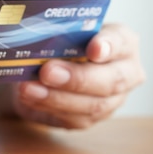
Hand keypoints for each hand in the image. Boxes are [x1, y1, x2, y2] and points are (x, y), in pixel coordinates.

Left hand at [0, 23, 145, 127]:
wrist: (46, 71)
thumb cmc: (60, 45)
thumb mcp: (60, 34)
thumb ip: (57, 35)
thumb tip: (35, 37)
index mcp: (122, 43)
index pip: (121, 42)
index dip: (108, 45)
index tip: (93, 48)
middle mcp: (124, 73)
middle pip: (110, 80)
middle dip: (77, 78)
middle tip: (47, 72)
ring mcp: (111, 100)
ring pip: (92, 105)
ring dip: (56, 97)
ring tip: (28, 88)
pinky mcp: (90, 119)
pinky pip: (72, 118)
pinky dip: (47, 107)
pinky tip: (28, 98)